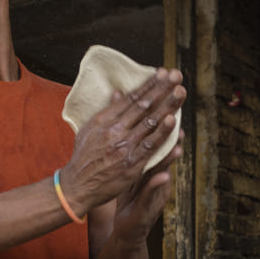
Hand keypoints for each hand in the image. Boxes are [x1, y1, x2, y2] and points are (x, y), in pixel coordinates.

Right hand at [59, 68, 185, 215]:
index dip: (149, 85)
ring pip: (150, 122)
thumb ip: (107, 111)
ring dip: (167, 106)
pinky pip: (150, 145)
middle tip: (177, 76)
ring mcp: (124, 146)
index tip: (162, 73)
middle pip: (143, 106)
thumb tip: (118, 92)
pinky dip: (162, 133)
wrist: (78, 185)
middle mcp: (114, 130)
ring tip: (180, 93)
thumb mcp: (90, 129)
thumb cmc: (85, 157)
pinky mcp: (131, 163)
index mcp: (104, 119)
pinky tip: (173, 121)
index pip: (131, 98)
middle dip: (162, 89)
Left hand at [111, 128, 185, 241]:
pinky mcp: (148, 208)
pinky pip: (152, 195)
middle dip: (171, 137)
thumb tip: (126, 126)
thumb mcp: (128, 171)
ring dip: (170, 160)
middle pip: (163, 154)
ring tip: (177, 148)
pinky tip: (164, 177)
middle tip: (178, 120)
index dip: (158, 128)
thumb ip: (131, 151)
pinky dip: (157, 185)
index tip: (164, 110)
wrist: (128, 230)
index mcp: (148, 167)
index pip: (153, 144)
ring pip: (162, 173)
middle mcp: (156, 178)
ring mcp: (155, 193)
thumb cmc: (128, 197)